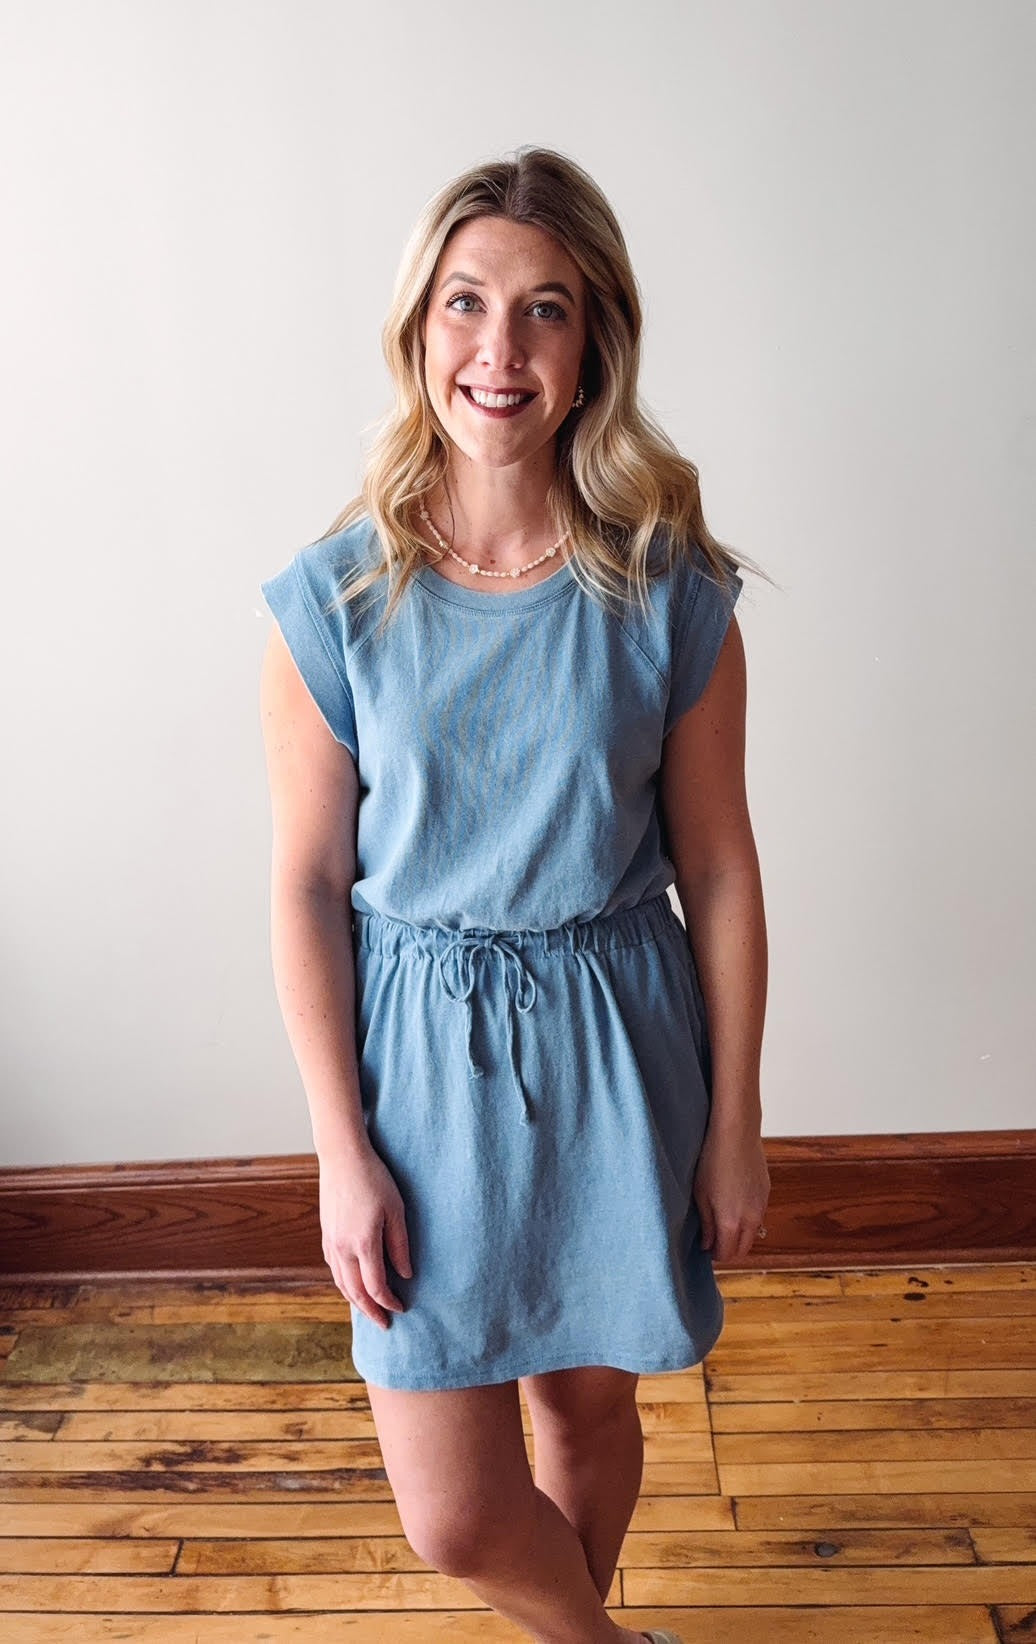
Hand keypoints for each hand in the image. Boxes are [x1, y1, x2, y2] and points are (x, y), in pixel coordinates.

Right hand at [318, 1146, 412, 1330]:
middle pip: (355, 1292)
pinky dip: (344, 1284)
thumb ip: (400, 1245)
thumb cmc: (374, 1179)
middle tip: (384, 1325)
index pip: (376, 1287)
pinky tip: (352, 1285)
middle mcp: (343, 1248)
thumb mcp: (396, 1210)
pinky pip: (334, 1269)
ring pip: (341, 1284)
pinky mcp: (326, 1235)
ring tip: (369, 1311)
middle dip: (371, 1312)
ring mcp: (331, 1242)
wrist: (342, 1157)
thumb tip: (405, 1274)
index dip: (389, 1302)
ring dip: (355, 1301)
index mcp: (363, 1244)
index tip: (401, 1308)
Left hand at [692, 1118, 770, 1264]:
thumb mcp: (700, 1194)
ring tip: (721, 1219)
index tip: (705, 1248)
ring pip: (753, 1233)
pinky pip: (758, 1215)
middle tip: (713, 1239)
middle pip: (743, 1249)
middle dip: (729, 1249)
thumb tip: (708, 1244)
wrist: (736, 1132)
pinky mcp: (766, 1192)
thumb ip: (706, 1224)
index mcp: (731, 1222)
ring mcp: (762, 1205)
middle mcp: (751, 1219)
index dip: (715, 1255)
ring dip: (739, 1234)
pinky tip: (733, 1201)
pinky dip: (747, 1218)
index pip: (727, 1254)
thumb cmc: (712, 1159)